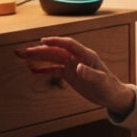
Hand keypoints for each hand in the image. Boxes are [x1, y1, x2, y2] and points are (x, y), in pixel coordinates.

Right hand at [15, 36, 135, 114]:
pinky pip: (55, 69)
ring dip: (39, 57)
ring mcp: (73, 65)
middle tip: (23, 51)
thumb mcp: (101, 81)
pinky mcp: (70, 74)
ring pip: (53, 58)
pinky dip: (45, 69)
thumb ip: (90, 74)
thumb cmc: (110, 87)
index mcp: (87, 55)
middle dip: (40, 50)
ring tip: (23, 56)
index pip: (68, 45)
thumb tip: (78, 67)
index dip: (56, 42)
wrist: (113, 96)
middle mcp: (78, 58)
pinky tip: (33, 69)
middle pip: (56, 51)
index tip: (42, 41)